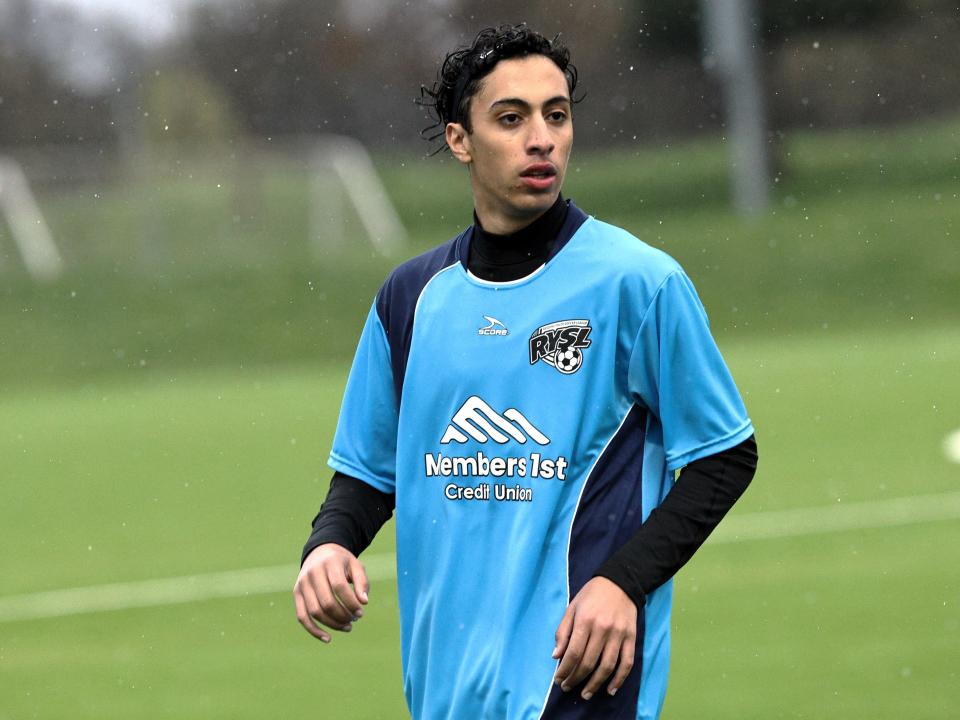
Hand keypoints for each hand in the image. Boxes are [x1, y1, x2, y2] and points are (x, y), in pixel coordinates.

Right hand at [293, 543, 368, 642]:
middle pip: (326, 601)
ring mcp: (302, 584)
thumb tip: (364, 602)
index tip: (361, 613)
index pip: (339, 586)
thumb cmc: (342, 562)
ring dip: (332, 624)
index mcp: (329, 563)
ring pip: (314, 611)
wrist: (320, 552)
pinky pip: (302, 616)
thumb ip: (362, 582)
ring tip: (347, 627)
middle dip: (342, 615)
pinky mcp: (296, 593)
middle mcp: (313, 573)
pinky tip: (328, 639)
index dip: (351, 602)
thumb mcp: (356, 566)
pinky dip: (313, 630)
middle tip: (354, 620)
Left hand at [552, 576, 636, 699]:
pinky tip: (610, 690)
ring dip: (595, 684)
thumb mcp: (572, 607)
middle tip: (568, 688)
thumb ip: (563, 631)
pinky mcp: (631, 637)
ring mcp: (619, 634)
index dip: (565, 670)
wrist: (620, 582)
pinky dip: (619, 679)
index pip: (573, 653)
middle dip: (576, 679)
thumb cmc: (591, 595)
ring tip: (586, 694)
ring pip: (607, 666)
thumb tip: (556, 655)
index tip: (558, 679)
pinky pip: (626, 663)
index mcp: (585, 620)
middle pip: (588, 662)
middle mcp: (602, 629)